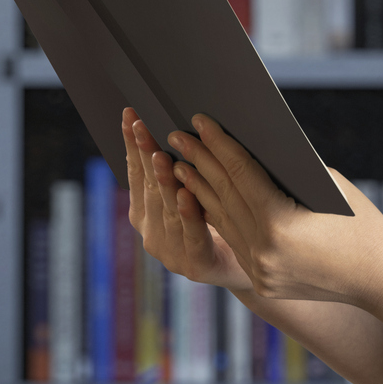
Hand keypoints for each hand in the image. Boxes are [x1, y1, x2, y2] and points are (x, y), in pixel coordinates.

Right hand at [120, 106, 252, 292]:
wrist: (252, 268)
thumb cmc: (222, 221)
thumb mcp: (197, 192)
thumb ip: (181, 170)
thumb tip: (175, 124)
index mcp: (146, 215)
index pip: (136, 173)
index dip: (132, 145)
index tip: (130, 116)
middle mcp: (152, 234)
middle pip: (149, 187)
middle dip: (145, 154)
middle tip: (142, 127)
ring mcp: (171, 253)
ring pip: (166, 210)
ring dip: (164, 181)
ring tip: (161, 156)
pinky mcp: (196, 266)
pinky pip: (192, 237)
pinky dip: (188, 215)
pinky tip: (186, 196)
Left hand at [166, 114, 382, 309]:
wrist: (382, 280)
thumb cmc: (362, 224)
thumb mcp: (327, 185)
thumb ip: (286, 170)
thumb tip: (249, 145)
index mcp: (279, 225)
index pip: (240, 174)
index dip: (219, 143)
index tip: (200, 119)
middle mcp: (263, 252)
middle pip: (224, 196)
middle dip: (199, 161)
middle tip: (177, 134)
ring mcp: (260, 271)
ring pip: (222, 221)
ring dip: (198, 190)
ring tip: (179, 162)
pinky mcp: (262, 282)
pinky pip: (235, 242)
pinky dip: (217, 217)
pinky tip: (201, 197)